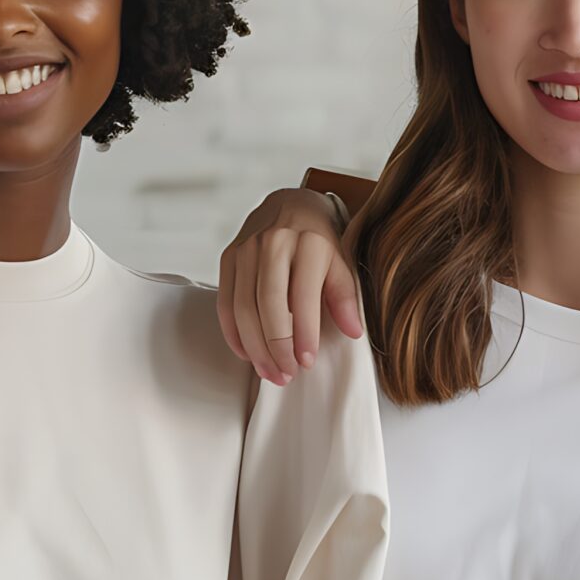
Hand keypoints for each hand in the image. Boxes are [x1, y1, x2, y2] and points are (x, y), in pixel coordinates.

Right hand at [217, 187, 358, 384]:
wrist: (291, 205)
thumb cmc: (320, 240)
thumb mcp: (342, 261)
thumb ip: (345, 295)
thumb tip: (353, 331)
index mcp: (309, 242)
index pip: (303, 297)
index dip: (303, 335)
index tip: (307, 361)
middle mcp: (274, 242)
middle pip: (269, 305)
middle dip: (276, 347)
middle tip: (287, 374)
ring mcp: (246, 248)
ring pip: (243, 308)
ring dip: (255, 347)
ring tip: (270, 372)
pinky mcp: (229, 257)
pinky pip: (225, 303)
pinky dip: (234, 334)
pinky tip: (249, 354)